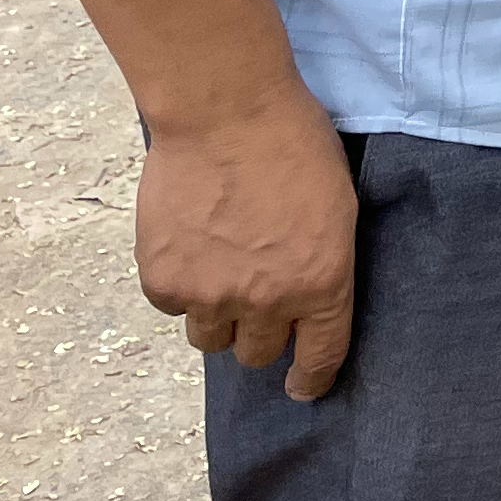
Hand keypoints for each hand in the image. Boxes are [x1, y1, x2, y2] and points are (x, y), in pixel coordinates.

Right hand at [139, 95, 359, 402]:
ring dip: (217, 314)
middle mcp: (267, 300)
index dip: (310, 379)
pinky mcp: (164, 281)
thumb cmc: (293, 142)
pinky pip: (171, 305)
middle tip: (253, 298)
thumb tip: (304, 294)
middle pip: (258, 353)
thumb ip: (320, 260)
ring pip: (210, 339)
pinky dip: (179, 285)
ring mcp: (210, 294)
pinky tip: (187, 245)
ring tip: (218, 268)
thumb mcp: (335, 203)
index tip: (300, 388)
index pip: (319, 355)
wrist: (225, 111)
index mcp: (321, 281)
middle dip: (260, 333)